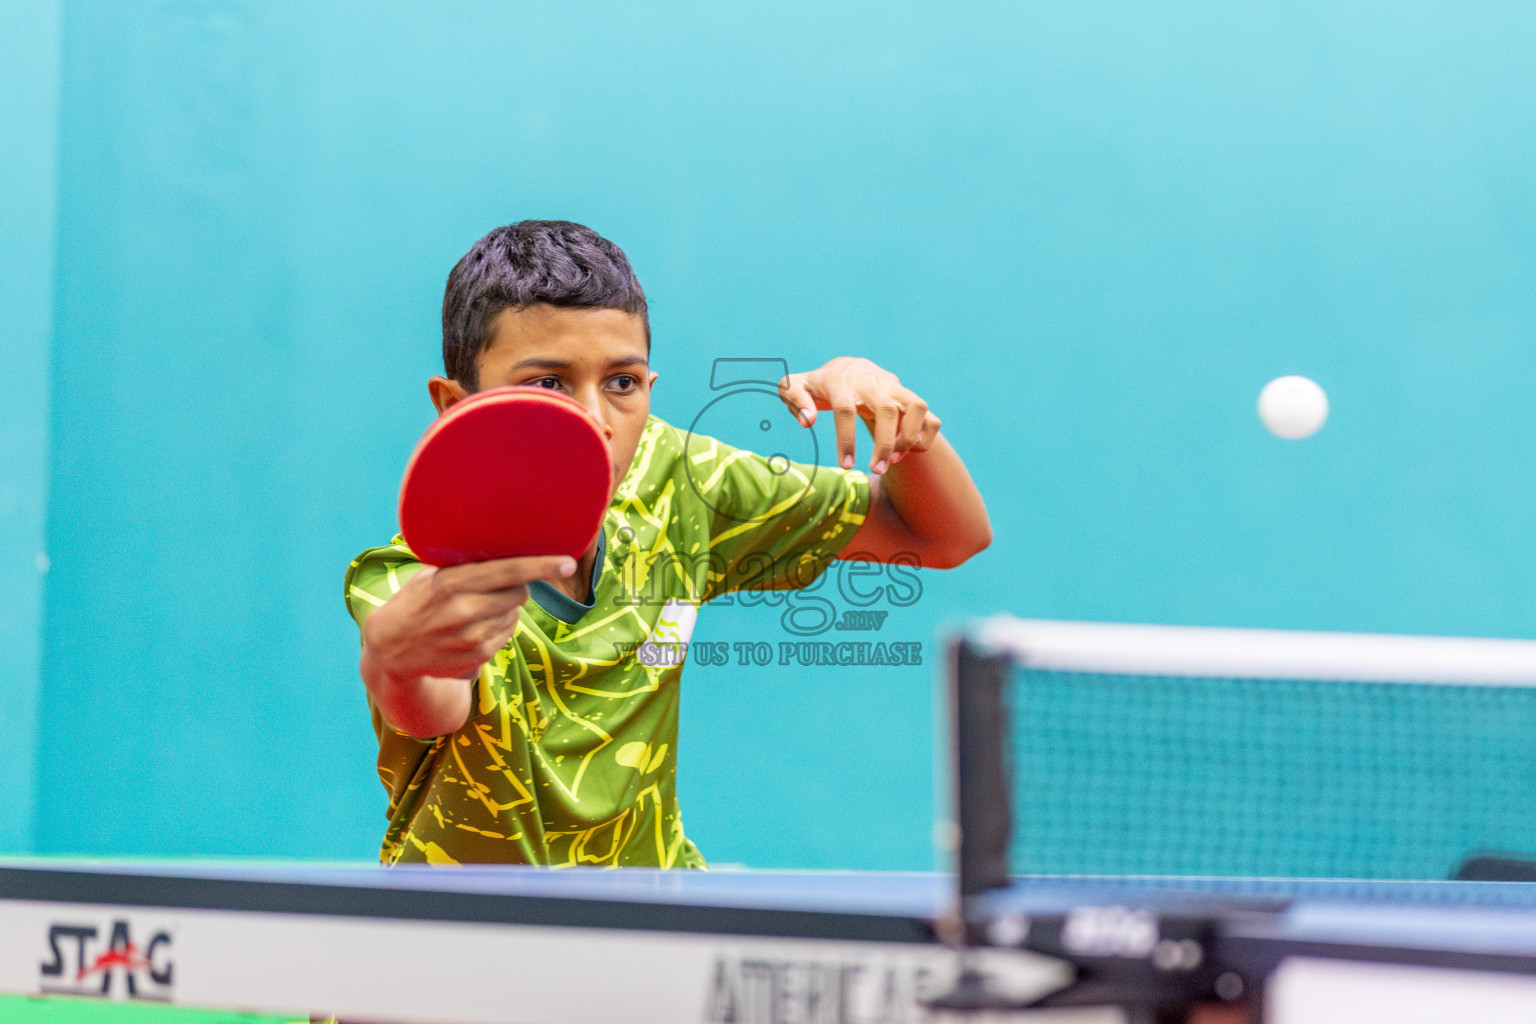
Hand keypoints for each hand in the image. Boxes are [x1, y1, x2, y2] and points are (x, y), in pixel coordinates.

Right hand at [362, 555, 574, 682]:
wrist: (389, 649)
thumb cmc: (414, 602)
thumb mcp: (430, 576)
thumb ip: (463, 563)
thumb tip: (503, 545)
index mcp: (452, 583)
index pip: (507, 571)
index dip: (541, 566)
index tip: (568, 563)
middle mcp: (464, 610)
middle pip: (519, 592)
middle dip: (515, 586)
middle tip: (492, 586)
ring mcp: (473, 636)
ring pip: (515, 613)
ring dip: (504, 608)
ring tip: (475, 609)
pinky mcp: (479, 655)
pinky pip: (507, 633)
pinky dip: (498, 627)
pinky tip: (473, 627)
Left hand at [777, 357, 940, 474]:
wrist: (848, 367)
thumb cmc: (818, 385)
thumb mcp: (795, 387)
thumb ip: (795, 400)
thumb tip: (808, 421)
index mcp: (842, 381)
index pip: (845, 409)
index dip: (846, 439)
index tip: (846, 465)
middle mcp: (872, 381)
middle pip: (886, 409)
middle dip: (884, 444)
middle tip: (877, 469)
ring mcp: (895, 388)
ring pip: (917, 406)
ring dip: (909, 437)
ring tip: (895, 460)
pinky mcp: (909, 396)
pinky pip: (931, 416)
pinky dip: (925, 437)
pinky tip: (910, 452)